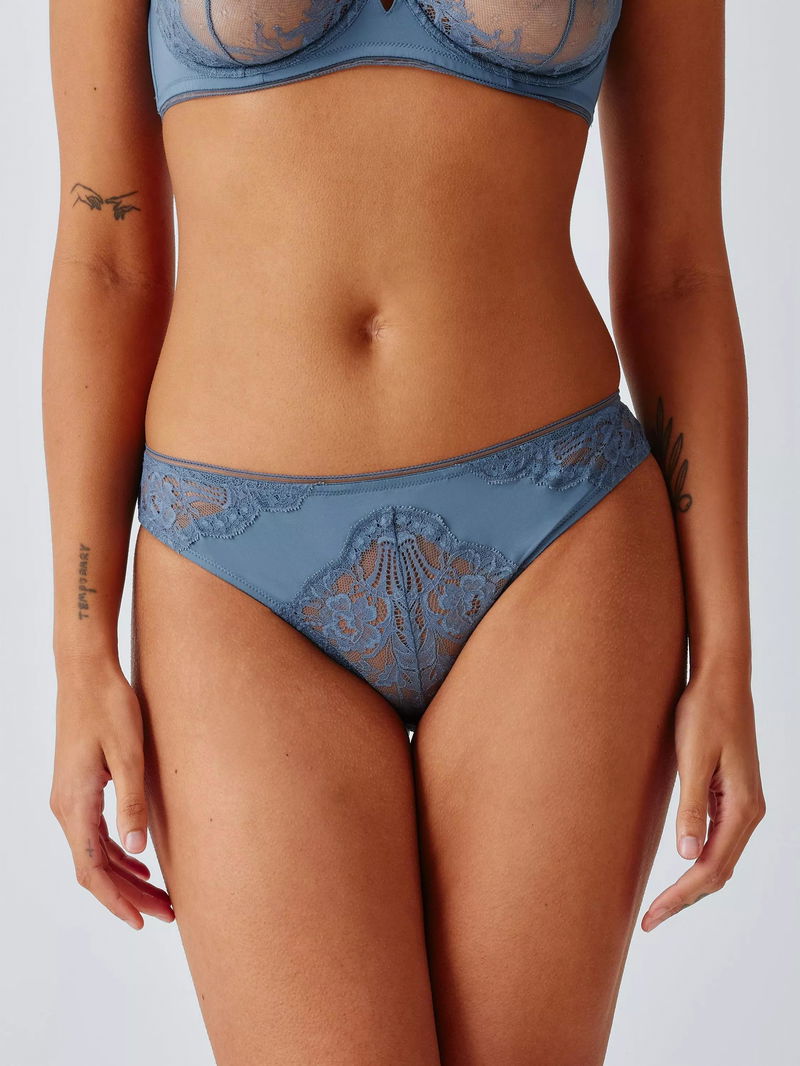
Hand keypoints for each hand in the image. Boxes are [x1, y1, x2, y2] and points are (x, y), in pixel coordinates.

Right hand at [49, 657, 173, 929]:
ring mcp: (70, 798)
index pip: (92, 870)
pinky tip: (140, 859)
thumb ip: (132, 801)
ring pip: (95, 853)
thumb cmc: (109, 706)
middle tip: (167, 914)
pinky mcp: (79, 787)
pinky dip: (117, 853)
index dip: (117, 901)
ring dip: (125, 877)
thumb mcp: (128, 754)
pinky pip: (95, 834)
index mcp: (75, 804)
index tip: (142, 922)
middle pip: (94, 868)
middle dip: (129, 896)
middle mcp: (66, 807)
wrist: (86, 672)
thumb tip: (136, 850)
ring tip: (161, 896)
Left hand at [642, 669, 765, 930]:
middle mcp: (748, 811)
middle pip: (718, 871)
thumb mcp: (693, 757)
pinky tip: (679, 869)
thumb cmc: (705, 711)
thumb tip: (687, 856)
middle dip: (684, 899)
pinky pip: (718, 840)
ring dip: (692, 885)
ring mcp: (742, 803)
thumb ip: (692, 807)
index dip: (680, 895)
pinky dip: (699, 862)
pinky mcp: (731, 794)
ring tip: (659, 905)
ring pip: (720, 859)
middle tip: (648, 920)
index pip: (711, 868)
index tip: (651, 915)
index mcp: (742, 807)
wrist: (721, 679)